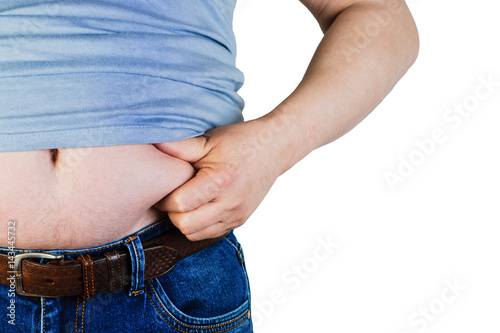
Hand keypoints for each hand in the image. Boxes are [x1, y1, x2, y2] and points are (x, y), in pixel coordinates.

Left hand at [154, 120, 284, 240]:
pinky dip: (198, 225)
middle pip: (185, 225)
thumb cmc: (240, 141)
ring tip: (185, 201)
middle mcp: (231, 203)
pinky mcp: (239, 221)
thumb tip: (152, 145)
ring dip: (184, 221)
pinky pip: (209, 234)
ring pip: (195, 234)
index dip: (164, 198)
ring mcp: (237, 215)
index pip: (180, 204)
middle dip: (172, 213)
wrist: (274, 149)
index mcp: (221, 181)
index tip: (162, 187)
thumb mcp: (210, 140)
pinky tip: (198, 207)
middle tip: (171, 195)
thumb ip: (180, 147)